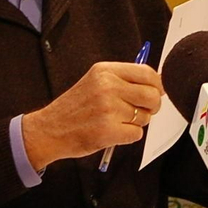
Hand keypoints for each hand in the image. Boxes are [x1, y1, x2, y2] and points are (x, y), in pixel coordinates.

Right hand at [21, 61, 161, 168]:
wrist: (49, 130)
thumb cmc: (75, 108)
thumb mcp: (95, 82)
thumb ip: (123, 80)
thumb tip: (158, 84)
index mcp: (105, 71)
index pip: (147, 73)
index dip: (157, 85)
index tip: (156, 93)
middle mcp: (107, 86)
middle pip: (152, 95)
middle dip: (153, 107)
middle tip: (142, 111)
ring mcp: (108, 109)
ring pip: (145, 117)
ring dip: (136, 123)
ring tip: (115, 121)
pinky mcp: (108, 130)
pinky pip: (137, 134)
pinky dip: (128, 136)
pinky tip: (112, 133)